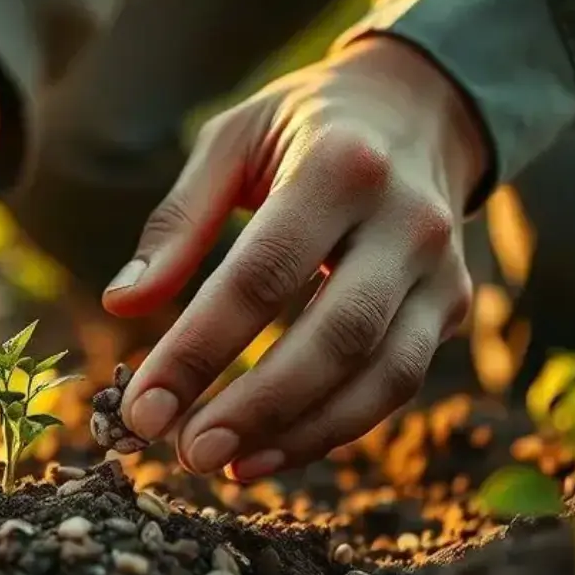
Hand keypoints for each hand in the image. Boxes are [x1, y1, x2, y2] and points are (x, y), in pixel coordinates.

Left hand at [102, 36, 487, 478]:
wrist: (418, 109)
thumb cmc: (300, 126)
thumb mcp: (230, 143)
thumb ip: (177, 222)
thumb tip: (120, 304)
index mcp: (339, 167)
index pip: (260, 276)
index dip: (199, 350)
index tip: (143, 407)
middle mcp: (406, 221)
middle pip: (334, 335)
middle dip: (256, 406)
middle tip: (186, 453)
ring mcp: (442, 268)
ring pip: (381, 376)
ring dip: (299, 433)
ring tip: (223, 465)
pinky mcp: (454, 304)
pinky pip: (398, 384)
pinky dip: (334, 428)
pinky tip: (268, 452)